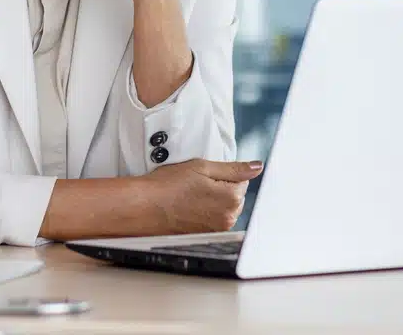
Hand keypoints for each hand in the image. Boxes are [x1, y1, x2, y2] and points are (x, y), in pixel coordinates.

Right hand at [140, 159, 263, 234]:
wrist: (145, 208)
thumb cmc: (169, 186)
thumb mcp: (203, 167)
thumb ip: (234, 168)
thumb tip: (257, 167)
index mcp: (231, 198)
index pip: (243, 179)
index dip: (223, 172)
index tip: (206, 174)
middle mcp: (228, 218)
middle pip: (236, 195)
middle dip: (222, 186)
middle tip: (197, 183)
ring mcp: (217, 229)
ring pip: (225, 206)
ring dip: (214, 199)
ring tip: (191, 195)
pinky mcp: (206, 235)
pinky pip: (214, 218)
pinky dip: (205, 211)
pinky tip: (189, 206)